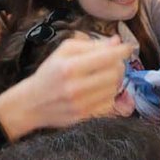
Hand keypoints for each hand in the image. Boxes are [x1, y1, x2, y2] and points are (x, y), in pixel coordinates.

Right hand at [0, 36, 134, 137]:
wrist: (31, 104)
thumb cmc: (49, 73)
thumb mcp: (64, 51)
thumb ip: (91, 44)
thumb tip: (116, 41)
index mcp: (70, 67)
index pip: (107, 57)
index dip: (122, 51)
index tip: (128, 47)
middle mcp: (76, 87)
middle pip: (115, 73)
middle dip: (118, 64)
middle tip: (114, 62)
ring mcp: (81, 105)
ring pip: (114, 88)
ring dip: (114, 79)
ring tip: (104, 75)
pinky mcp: (84, 118)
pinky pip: (109, 103)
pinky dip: (109, 94)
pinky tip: (99, 89)